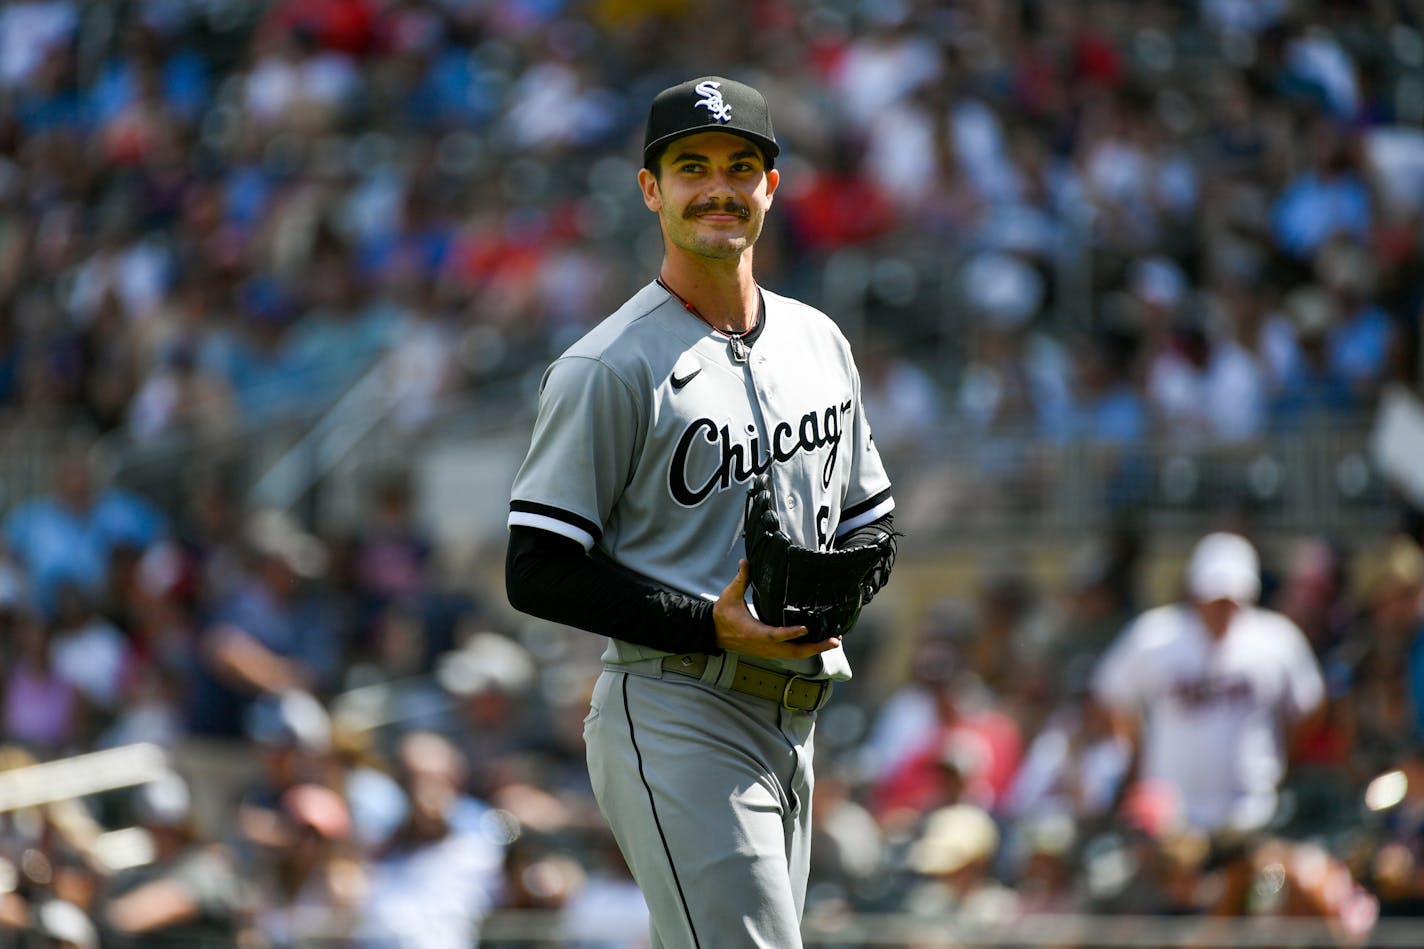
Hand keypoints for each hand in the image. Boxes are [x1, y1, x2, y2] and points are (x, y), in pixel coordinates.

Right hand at [712, 560, 841, 658]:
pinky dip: (806, 650)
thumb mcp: (730, 595)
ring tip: (832, 641)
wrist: (713, 633)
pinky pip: (791, 654)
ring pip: (794, 655)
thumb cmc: (722, 615)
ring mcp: (767, 651)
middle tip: (834, 640)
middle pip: (792, 651)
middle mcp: (762, 645)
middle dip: (815, 647)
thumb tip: (746, 561)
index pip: (774, 634)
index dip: (790, 633)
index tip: (806, 628)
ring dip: (814, 649)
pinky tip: (818, 643)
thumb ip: (741, 578)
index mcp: (753, 632)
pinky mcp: (769, 652)